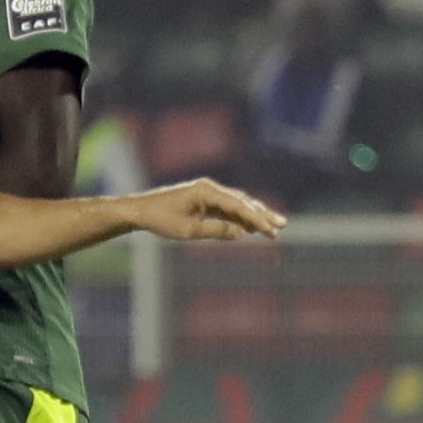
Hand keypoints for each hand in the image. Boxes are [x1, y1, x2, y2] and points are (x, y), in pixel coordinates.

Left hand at [129, 179, 285, 241]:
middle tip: (283, 225)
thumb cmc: (161, 219)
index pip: (237, 205)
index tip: (270, 230)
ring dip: (255, 216)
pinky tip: (253, 229)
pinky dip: (241, 219)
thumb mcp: (190, 230)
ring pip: (237, 205)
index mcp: (206, 191)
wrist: (140, 211)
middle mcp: (210, 188)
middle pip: (242, 201)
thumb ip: (217, 231)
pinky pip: (227, 210)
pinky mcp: (204, 202)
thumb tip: (242, 234)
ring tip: (274, 228)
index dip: (256, 218)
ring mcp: (208, 194)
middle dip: (263, 214)